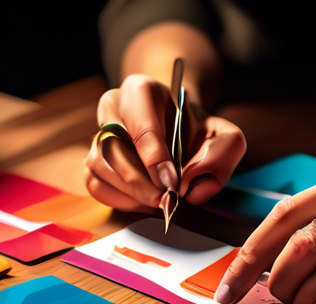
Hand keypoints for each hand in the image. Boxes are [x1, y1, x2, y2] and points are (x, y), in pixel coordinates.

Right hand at [83, 74, 245, 211]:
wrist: (178, 130)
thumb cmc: (195, 133)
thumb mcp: (223, 134)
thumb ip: (222, 154)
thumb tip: (196, 188)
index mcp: (141, 90)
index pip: (141, 126)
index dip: (155, 158)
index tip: (172, 182)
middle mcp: (112, 107)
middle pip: (114, 149)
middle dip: (142, 183)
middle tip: (165, 200)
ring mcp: (97, 133)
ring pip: (100, 168)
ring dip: (131, 193)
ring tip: (157, 200)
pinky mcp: (92, 160)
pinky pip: (96, 185)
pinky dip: (120, 200)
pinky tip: (143, 201)